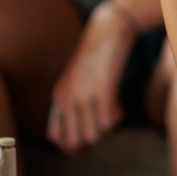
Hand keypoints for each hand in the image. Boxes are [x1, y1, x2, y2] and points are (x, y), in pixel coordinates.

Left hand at [47, 4, 137, 152]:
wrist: (108, 31)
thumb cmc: (97, 54)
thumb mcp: (79, 79)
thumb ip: (77, 101)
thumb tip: (85, 128)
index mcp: (59, 96)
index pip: (55, 136)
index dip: (71, 144)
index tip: (86, 141)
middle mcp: (68, 98)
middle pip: (74, 140)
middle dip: (90, 140)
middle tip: (102, 125)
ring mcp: (84, 95)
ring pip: (93, 134)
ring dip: (105, 127)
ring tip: (112, 109)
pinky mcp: (104, 90)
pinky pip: (109, 121)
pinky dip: (117, 116)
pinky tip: (120, 103)